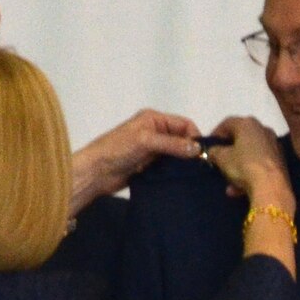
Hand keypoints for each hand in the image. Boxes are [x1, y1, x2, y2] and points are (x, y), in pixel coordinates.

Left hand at [71, 109, 202, 210]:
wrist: (95, 172)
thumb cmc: (116, 150)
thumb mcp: (145, 141)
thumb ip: (172, 144)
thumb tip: (198, 149)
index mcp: (154, 119)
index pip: (184, 124)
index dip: (195, 136)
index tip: (204, 153)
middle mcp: (155, 132)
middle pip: (182, 139)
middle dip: (192, 150)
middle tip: (202, 167)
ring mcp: (152, 150)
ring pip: (176, 154)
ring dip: (184, 163)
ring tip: (195, 175)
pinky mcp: (149, 166)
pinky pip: (168, 167)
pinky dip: (175, 172)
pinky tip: (182, 180)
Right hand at [203, 115, 289, 203]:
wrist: (271, 186)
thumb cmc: (244, 165)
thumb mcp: (222, 159)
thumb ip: (214, 152)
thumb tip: (212, 151)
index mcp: (248, 124)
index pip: (228, 123)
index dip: (216, 133)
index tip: (209, 144)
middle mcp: (263, 130)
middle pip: (241, 138)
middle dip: (229, 150)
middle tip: (219, 159)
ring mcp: (274, 146)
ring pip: (251, 154)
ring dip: (238, 166)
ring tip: (228, 181)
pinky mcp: (280, 161)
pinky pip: (259, 165)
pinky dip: (249, 174)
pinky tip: (239, 190)